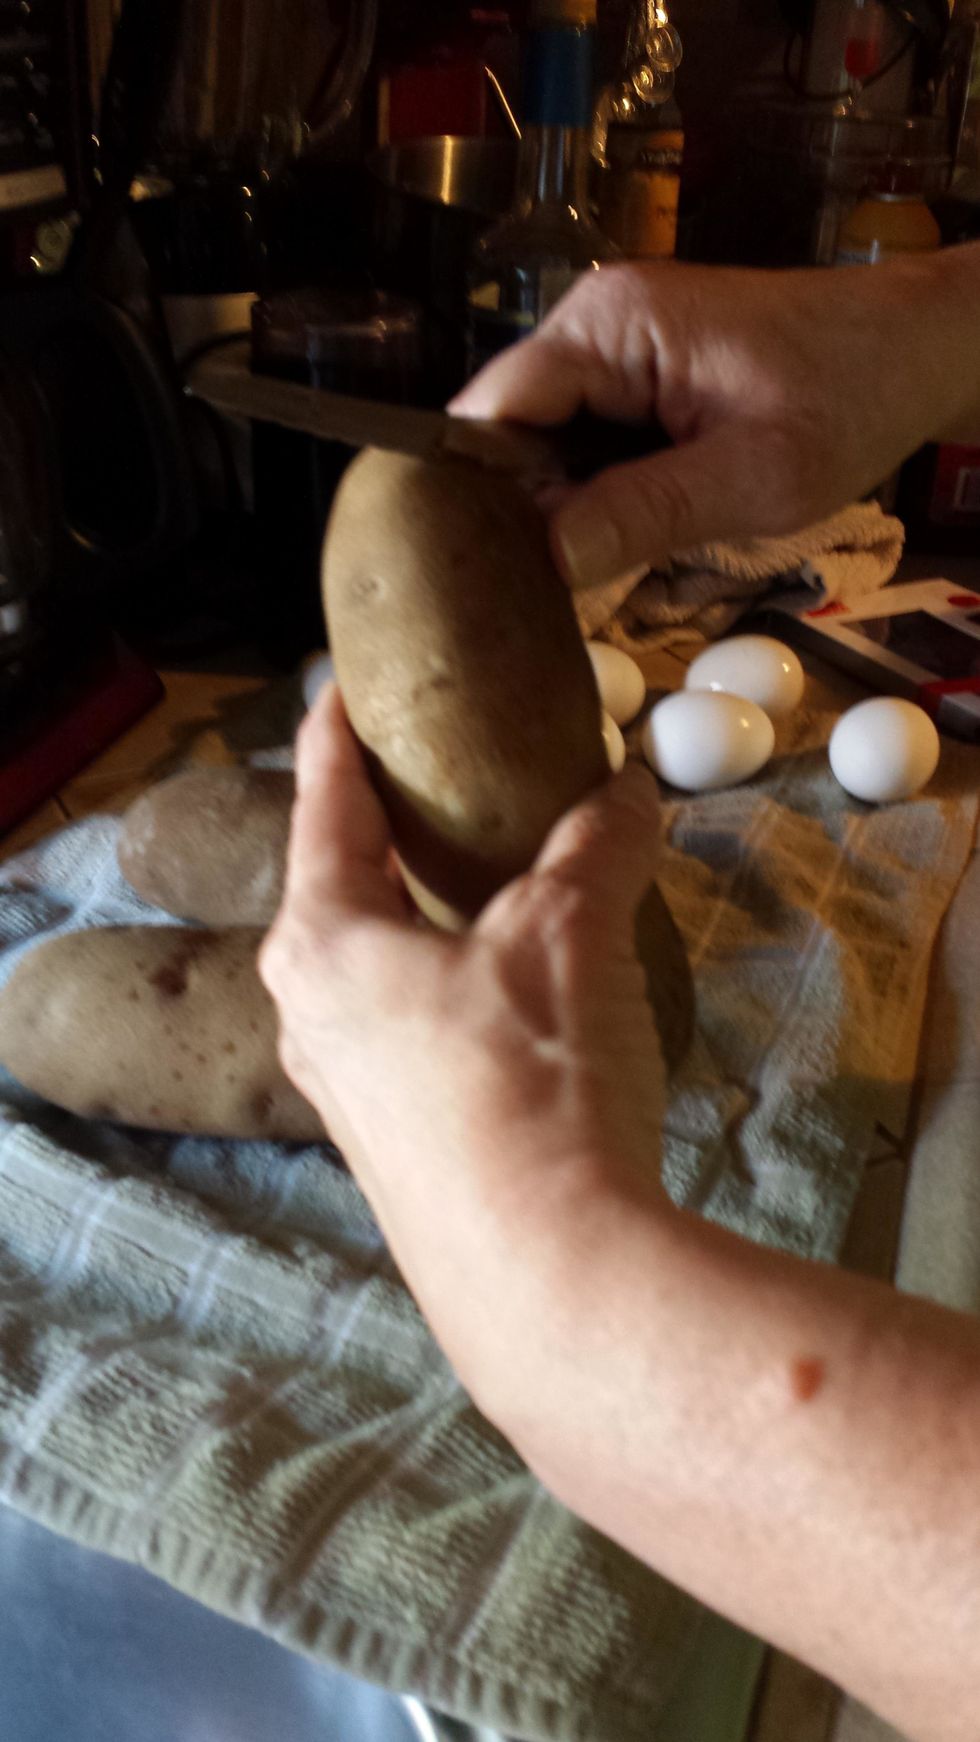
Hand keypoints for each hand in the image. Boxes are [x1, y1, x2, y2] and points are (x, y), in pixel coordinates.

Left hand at [260, 686, 667, 1402]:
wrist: (548, 1278)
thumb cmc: (529, 1078)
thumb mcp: (569, 933)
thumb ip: (595, 846)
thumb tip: (625, 790)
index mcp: (323, 940)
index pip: (324, 801)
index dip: (338, 731)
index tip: (348, 682)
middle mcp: (308, 1014)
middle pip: (337, 888)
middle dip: (384, 830)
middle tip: (440, 780)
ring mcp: (343, 1094)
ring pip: (372, 970)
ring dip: (419, 919)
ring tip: (485, 888)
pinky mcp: (393, 1152)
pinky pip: (407, 1035)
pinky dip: (447, 990)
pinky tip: (509, 1000)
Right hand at [451, 251, 979, 587]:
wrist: (917, 351)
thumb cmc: (852, 398)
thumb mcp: (755, 477)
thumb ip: (643, 514)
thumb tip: (545, 560)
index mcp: (609, 324)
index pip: (490, 414)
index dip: (478, 499)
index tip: (483, 576)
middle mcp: (594, 321)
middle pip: (507, 431)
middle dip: (517, 511)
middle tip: (530, 595)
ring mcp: (614, 347)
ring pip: (541, 443)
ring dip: (556, 508)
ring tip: (572, 576)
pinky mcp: (636, 374)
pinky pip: (582, 440)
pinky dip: (590, 493)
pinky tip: (610, 540)